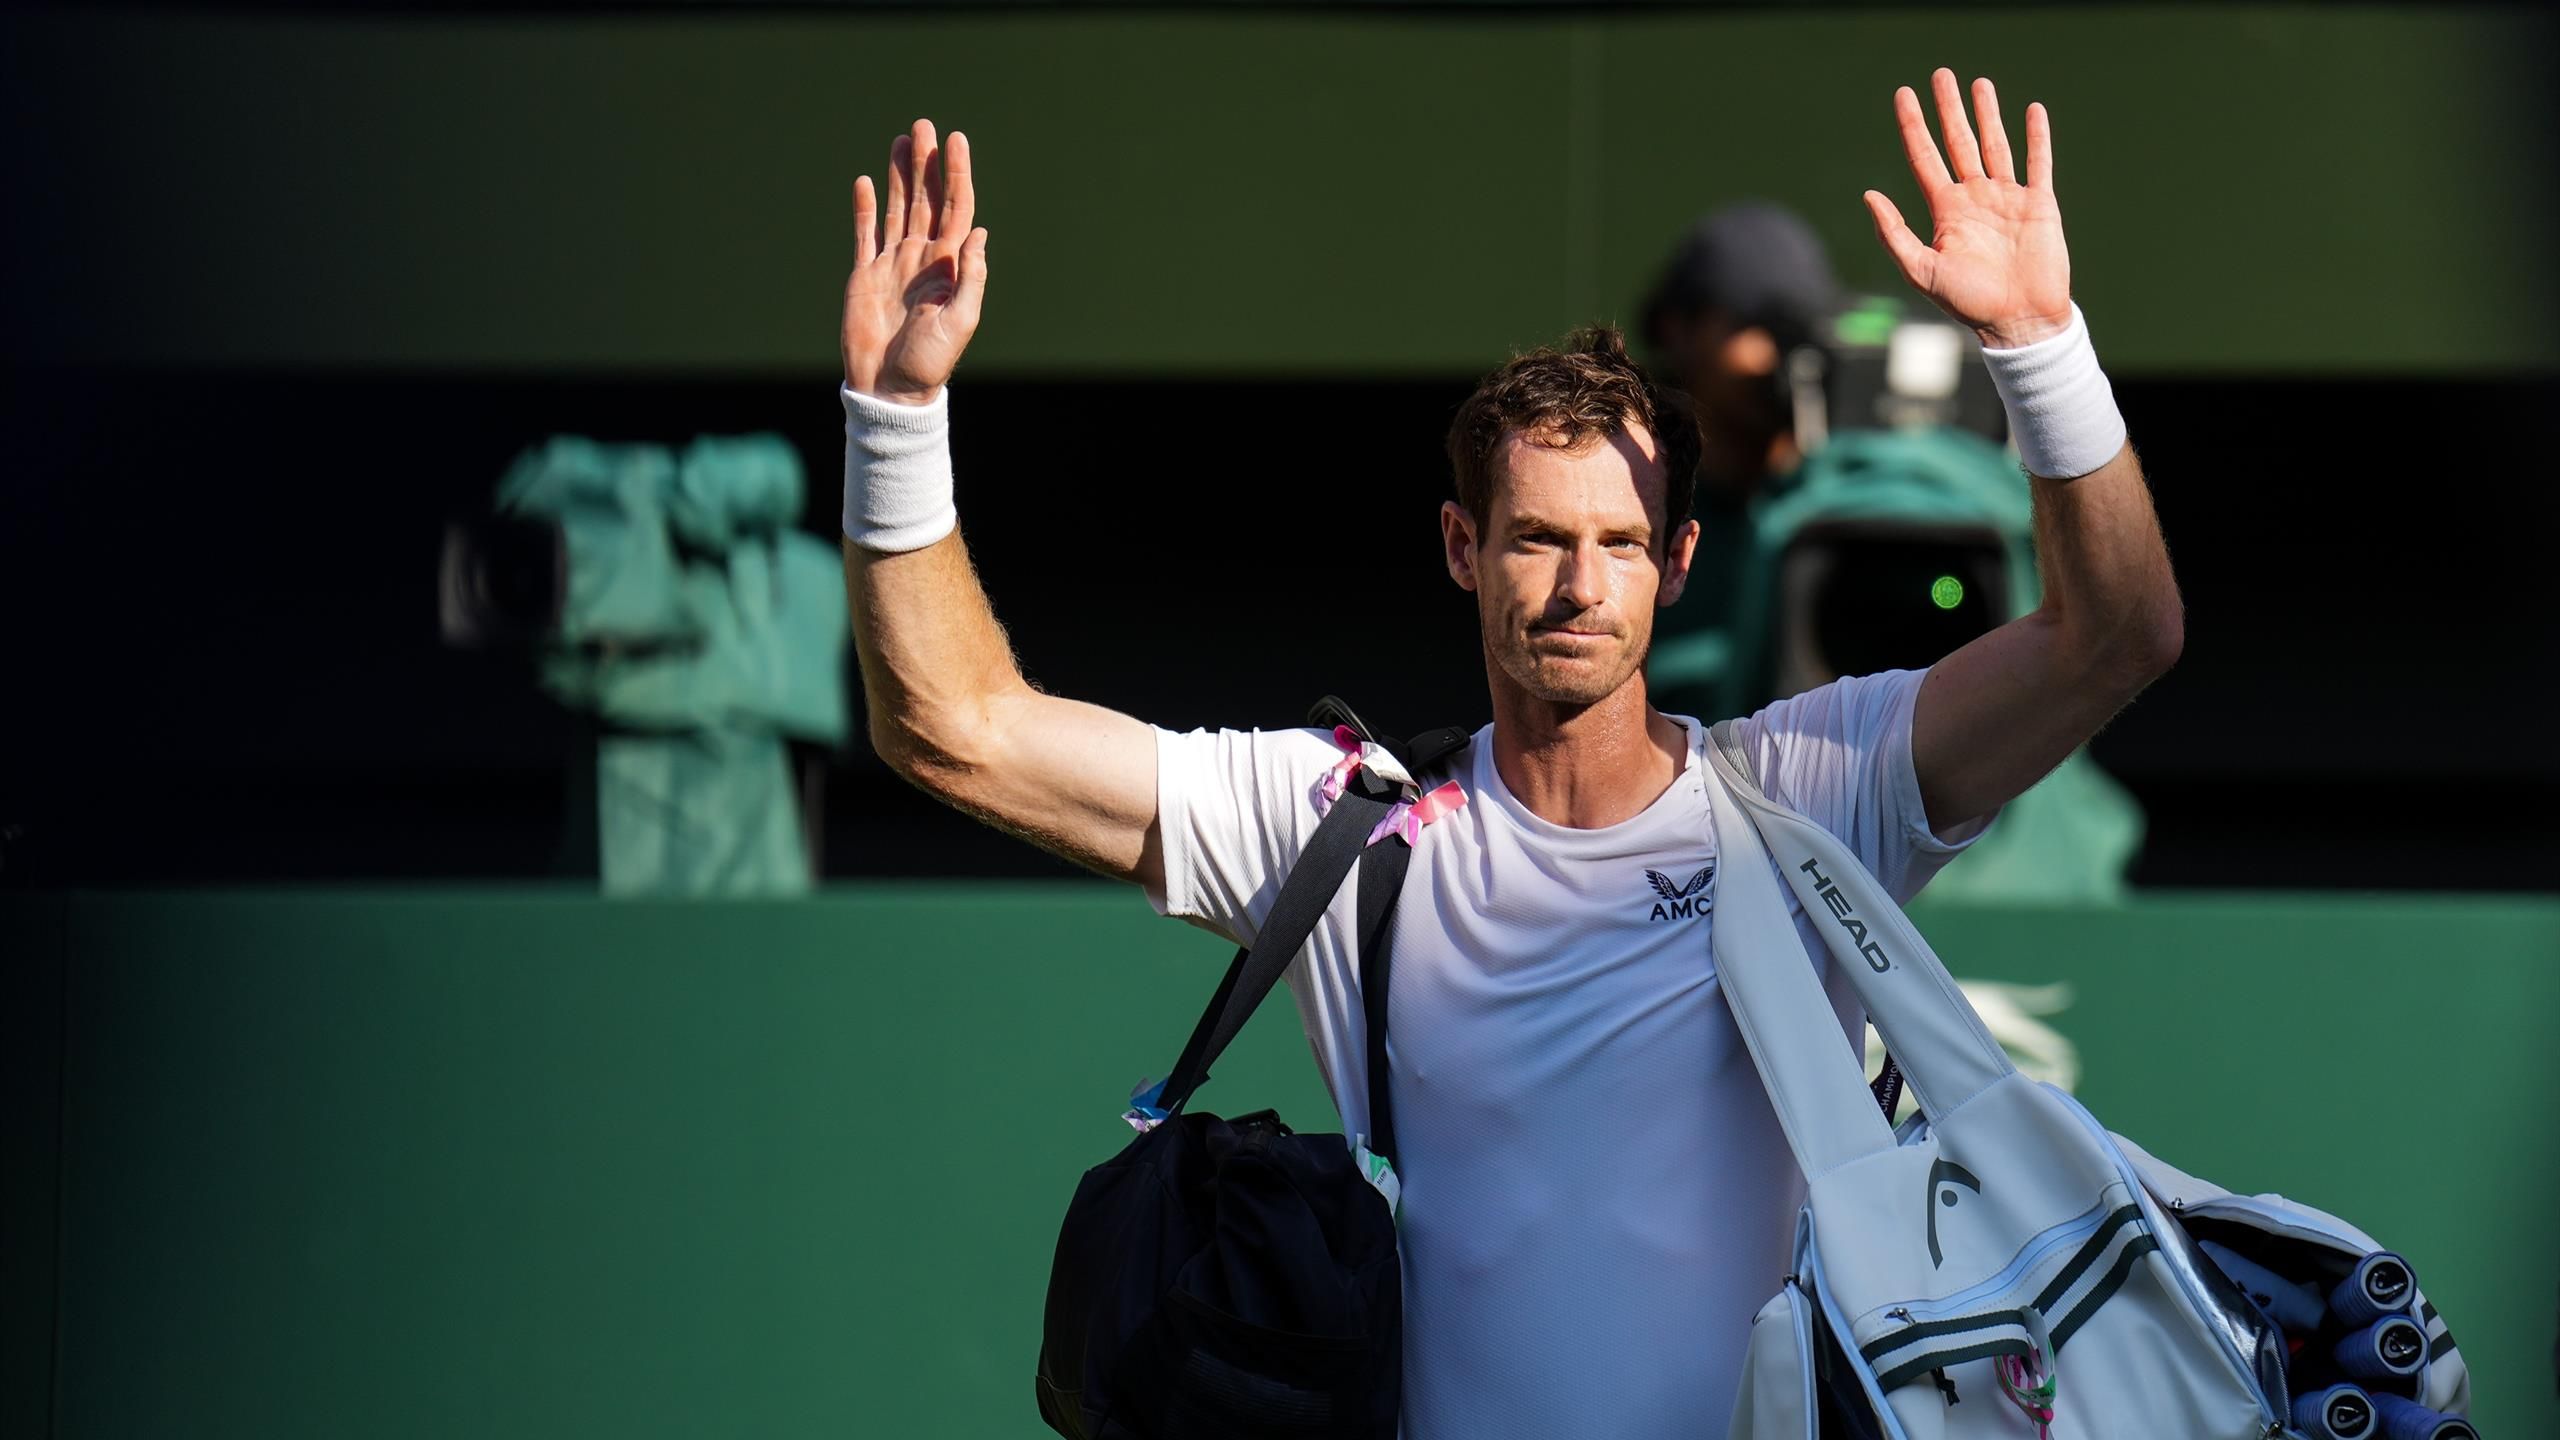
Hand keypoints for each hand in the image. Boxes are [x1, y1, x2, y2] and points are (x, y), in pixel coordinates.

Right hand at [843, 119, 988, 403]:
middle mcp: (923, 259)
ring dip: (899, 175)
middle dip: (926, 163)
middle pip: (927, 200)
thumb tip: (979, 232)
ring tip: (902, 140)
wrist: (890, 389)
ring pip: (898, 208)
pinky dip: (864, 208)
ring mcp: (893, 264)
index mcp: (949, 267)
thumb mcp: (959, 323)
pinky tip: (864, 181)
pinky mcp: (865, 275)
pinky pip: (865, 234)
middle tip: (925, 125)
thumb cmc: (930, 363)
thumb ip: (970, 278)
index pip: (957, 209)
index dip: (956, 174)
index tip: (956, 141)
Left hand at [1863, 70, 2072, 349]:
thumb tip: (1868, 194)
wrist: (2018, 321)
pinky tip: (2032, 111)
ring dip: (1988, 114)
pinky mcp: (2039, 205)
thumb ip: (1894, 234)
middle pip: (1959, 142)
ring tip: (1979, 84)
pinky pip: (2038, 163)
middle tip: (1941, 75)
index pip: (1924, 157)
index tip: (1904, 95)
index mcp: (1946, 211)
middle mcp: (1975, 199)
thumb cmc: (1968, 303)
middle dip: (1949, 109)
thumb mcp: (1922, 270)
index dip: (1913, 126)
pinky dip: (2037, 137)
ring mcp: (2007, 199)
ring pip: (1995, 145)